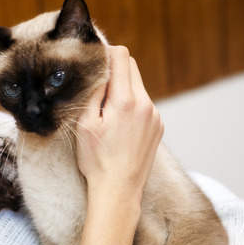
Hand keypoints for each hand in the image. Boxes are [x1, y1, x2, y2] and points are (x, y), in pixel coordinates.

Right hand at [76, 45, 163, 244]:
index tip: (93, 62)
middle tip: (96, 85)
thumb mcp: (85, 124)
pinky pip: (144, 104)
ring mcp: (155, 116)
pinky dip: (131, 105)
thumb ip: (93, 92)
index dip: (106, 53)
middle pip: (132, 68)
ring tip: (106, 112)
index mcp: (126, 101)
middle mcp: (146, 105)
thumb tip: (99, 69)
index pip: (122, 56)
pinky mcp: (158, 127)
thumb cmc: (97, 161)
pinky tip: (119, 125)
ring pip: (138, 87)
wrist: (119, 191)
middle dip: (114, 69)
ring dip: (122, 90)